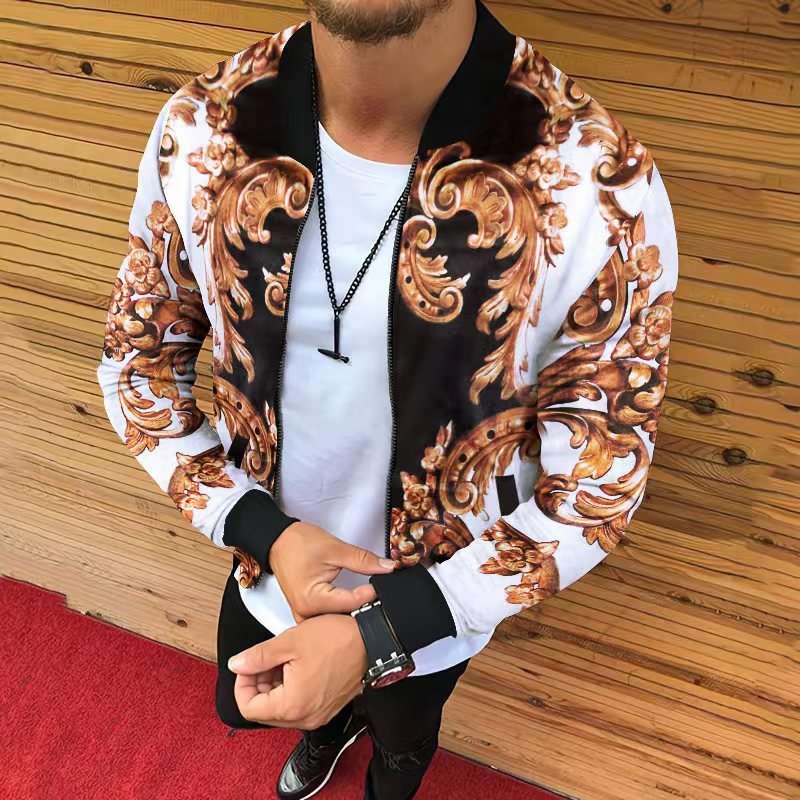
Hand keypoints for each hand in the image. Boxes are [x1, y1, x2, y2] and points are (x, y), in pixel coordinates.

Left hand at [228, 613, 367, 729]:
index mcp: (292, 705)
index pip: (248, 708)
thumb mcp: (290, 642)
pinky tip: (297, 665)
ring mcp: (318, 715)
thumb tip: (238, 665)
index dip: (242, 684)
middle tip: (265, 658)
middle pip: (264, 710)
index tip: (247, 665)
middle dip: (259, 683)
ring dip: (274, 685)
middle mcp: (305, 717)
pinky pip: (299, 705)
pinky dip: (291, 688)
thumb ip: (258, 656)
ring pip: (281, 708)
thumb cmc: (339, 639)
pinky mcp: (327, 708)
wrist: (373, 640)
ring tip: (283, 658)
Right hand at [269, 520, 392, 621]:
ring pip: (336, 620)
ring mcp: (304, 615)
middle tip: (378, 592)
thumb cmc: (297, 543)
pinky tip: (350, 602)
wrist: (278, 540)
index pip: (352, 603)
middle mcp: (305, 613)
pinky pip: (327, 617)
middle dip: (363, 605)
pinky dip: (340, 610)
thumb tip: (386, 568)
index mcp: (312, 599)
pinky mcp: (305, 612)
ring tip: (365, 597)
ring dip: (352, 610)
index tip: (382, 584)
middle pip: (344, 616)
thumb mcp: (335, 549)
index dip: (371, 593)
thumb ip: (363, 560)